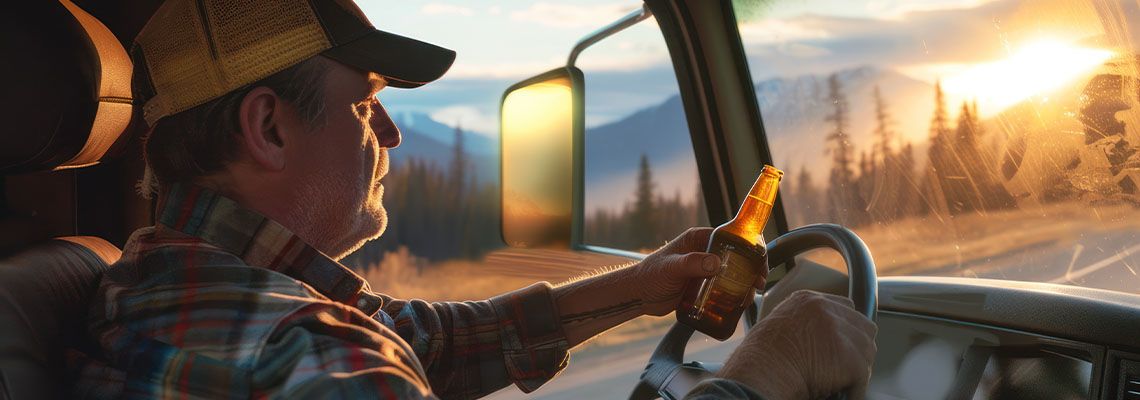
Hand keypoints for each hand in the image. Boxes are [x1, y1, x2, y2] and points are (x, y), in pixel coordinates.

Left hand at [627, 227, 766, 315]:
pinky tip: (738, 305)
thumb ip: (691, 263)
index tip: (759, 263)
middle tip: (758, 283)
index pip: (732, 238)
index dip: (749, 248)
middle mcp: (704, 251)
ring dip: (744, 284)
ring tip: (748, 298)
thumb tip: (717, 263)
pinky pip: (724, 288)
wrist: (638, 295)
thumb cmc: (649, 276)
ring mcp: (704, 269)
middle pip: (737, 257)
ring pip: (733, 274)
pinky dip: (734, 295)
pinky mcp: (703, 286)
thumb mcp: (671, 268)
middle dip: (751, 269)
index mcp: (699, 239)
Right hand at [716, 290, 876, 399]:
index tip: (844, 342)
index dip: (847, 327)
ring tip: (846, 380)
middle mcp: (826, 310)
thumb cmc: (760, 359)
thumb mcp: (778, 327)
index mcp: (808, 300)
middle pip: (862, 326)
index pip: (846, 306)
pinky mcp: (850, 358)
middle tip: (848, 364)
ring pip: (867, 350)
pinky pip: (863, 375)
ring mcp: (840, 332)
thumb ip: (802, 325)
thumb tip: (818, 343)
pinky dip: (857, 388)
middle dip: (858, 345)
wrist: (760, 373)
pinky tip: (848, 393)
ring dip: (859, 366)